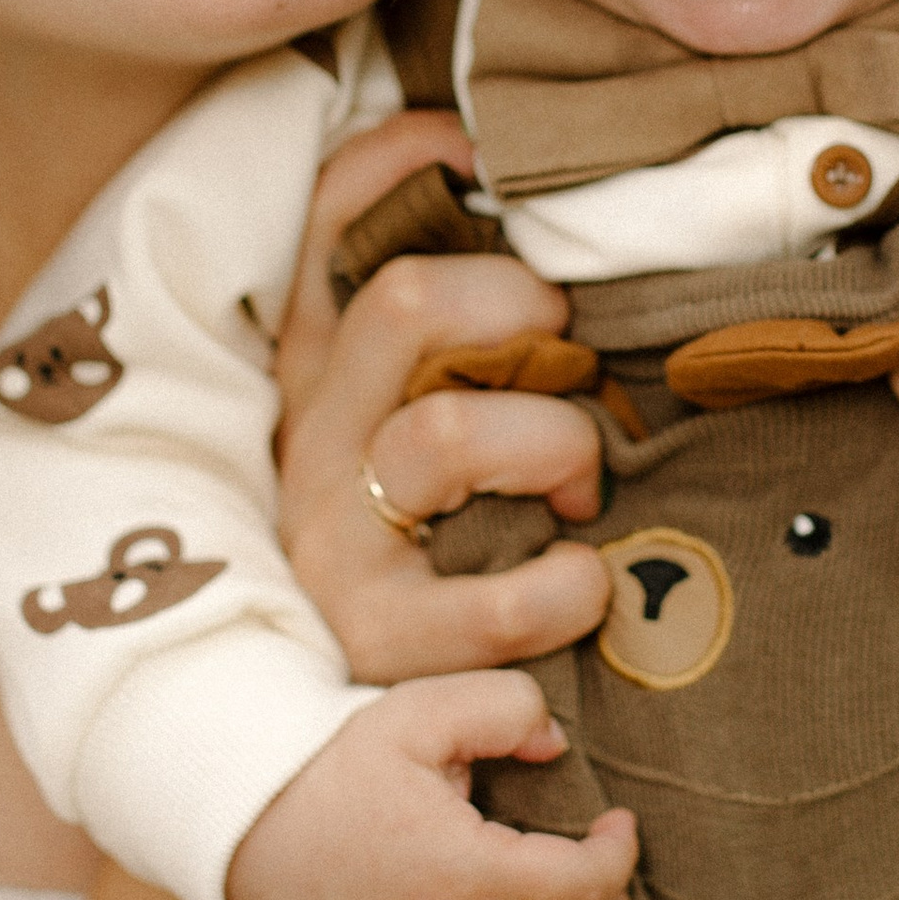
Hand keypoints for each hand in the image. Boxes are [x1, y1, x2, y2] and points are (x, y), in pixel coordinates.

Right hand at [225, 682, 637, 899]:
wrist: (257, 835)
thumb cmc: (344, 769)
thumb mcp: (419, 710)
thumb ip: (505, 706)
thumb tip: (558, 747)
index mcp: (459, 876)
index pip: (585, 889)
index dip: (621, 853)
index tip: (619, 821)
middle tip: (607, 863)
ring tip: (572, 891)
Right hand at [277, 115, 613, 681]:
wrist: (344, 743)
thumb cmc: (421, 546)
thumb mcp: (410, 427)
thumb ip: (452, 335)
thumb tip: (519, 203)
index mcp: (317, 369)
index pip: (327, 222)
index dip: (399, 162)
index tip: (477, 156)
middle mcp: (314, 440)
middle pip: (406, 306)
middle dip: (519, 306)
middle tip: (567, 350)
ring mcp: (337, 540)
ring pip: (449, 434)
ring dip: (555, 443)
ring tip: (584, 484)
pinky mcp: (380, 643)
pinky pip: (495, 603)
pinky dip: (568, 588)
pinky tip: (582, 584)